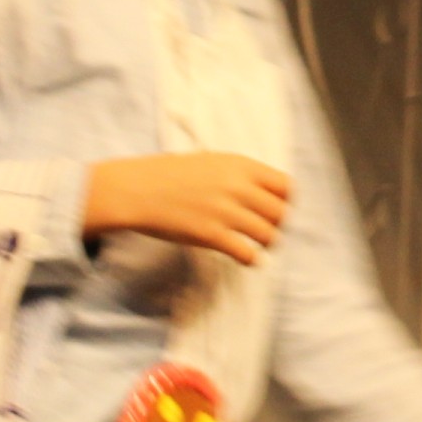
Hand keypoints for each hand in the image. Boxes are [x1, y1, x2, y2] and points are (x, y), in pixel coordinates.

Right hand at [83, 152, 290, 262]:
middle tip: (266, 231)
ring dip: (266, 244)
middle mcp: (238, 187)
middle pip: (282, 213)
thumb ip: (238, 174)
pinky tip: (246, 258)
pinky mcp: (212, 235)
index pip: (286, 186)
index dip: (286, 202)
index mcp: (240, 165)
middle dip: (278, 225)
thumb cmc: (169, 175)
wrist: (136, 189)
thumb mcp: (210, 161)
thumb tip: (263, 192)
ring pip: (269, 236)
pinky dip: (252, 259)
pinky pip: (248, 254)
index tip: (277, 210)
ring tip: (256, 246)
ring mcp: (225, 212)